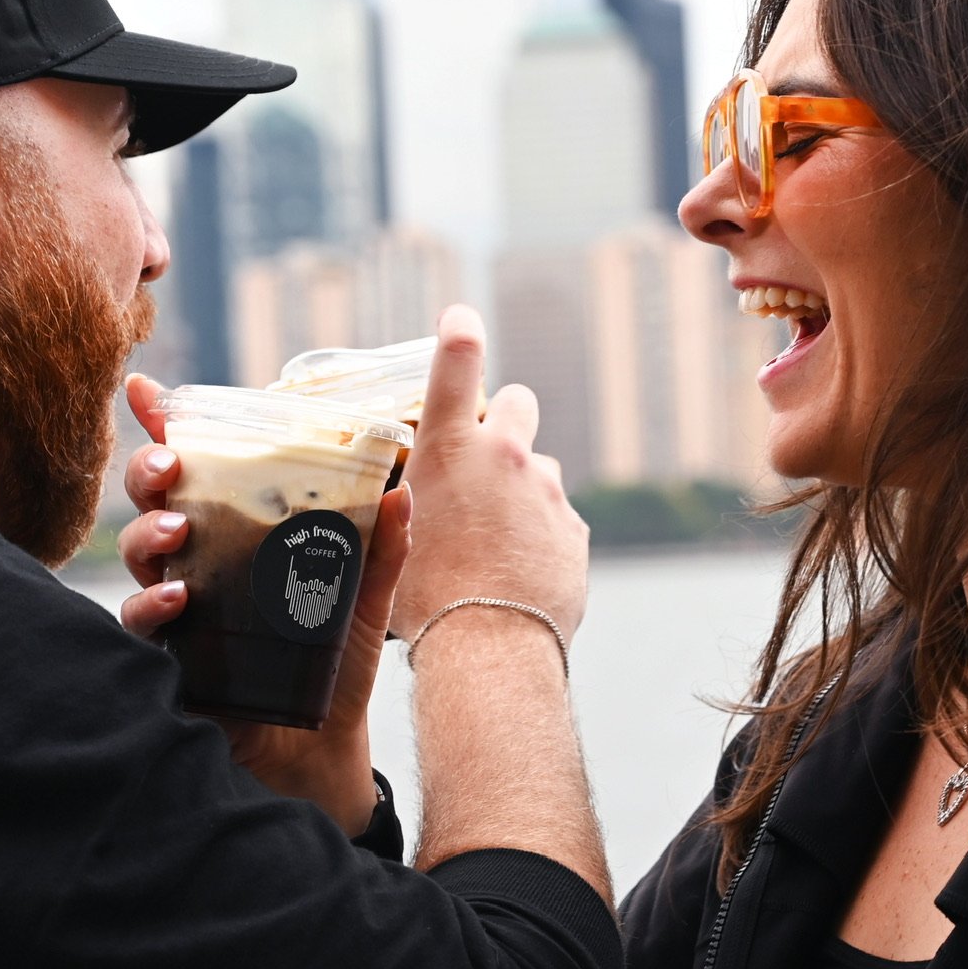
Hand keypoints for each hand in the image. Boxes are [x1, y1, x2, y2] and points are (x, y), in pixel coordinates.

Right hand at [116, 373, 410, 836]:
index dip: (164, 427)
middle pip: (155, 499)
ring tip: (177, 530)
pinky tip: (175, 598)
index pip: (200, 468)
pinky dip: (151, 604)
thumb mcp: (366, 599)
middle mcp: (202, 559)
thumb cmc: (336, 667)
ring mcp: (180, 605)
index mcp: (242, 531)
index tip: (145, 390)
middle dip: (149, 472)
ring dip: (148, 534)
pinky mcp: (170, 654)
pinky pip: (142, 622)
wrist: (324, 750)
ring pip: (139, 553)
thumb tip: (406, 490)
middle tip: (168, 467)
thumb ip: (384, 547)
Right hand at [392, 306, 588, 641]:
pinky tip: (515, 573)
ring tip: (493, 540)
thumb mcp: (393, 541)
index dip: (459, 329)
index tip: (461, 318)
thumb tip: (396, 500)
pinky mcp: (574, 530)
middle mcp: (506, 457)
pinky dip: (539, 535)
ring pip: (540, 469)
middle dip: (502, 419)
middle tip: (481, 457)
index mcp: (450, 450)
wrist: (487, 650)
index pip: (457, 360)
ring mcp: (548, 493)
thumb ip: (402, 505)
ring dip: (521, 489)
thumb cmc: (424, 601)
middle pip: (516, 402)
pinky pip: (556, 518)